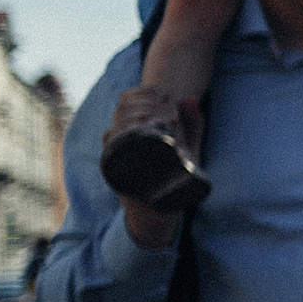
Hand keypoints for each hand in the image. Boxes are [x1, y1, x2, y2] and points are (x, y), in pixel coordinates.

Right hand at [107, 87, 203, 248]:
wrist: (161, 209)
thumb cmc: (173, 174)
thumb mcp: (188, 147)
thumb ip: (193, 124)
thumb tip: (192, 98)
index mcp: (133, 128)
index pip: (126, 99)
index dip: (142, 92)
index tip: (165, 95)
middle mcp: (120, 137)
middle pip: (121, 108)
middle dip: (146, 103)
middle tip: (170, 111)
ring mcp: (116, 152)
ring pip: (113, 126)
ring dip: (135, 117)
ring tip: (161, 120)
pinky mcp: (114, 168)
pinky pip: (109, 146)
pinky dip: (120, 135)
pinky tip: (139, 129)